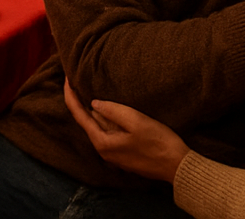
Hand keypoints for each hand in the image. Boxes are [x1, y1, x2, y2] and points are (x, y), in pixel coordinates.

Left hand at [62, 80, 187, 182]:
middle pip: (86, 121)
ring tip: (88, 89)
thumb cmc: (159, 143)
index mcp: (103, 142)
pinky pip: (108, 132)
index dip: (70, 95)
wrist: (177, 166)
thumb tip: (93, 103)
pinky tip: (108, 108)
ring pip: (97, 127)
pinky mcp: (123, 153)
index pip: (79, 115)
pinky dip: (104, 118)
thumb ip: (113, 111)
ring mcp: (113, 154)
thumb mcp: (136, 121)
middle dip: (79, 101)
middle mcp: (104, 150)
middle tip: (76, 80)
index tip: (67, 78)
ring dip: (92, 109)